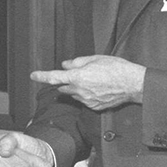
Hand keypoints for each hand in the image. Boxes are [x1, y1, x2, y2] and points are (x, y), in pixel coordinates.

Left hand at [30, 54, 145, 110]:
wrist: (132, 84)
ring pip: (74, 94)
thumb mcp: (95, 59)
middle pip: (63, 87)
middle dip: (65, 82)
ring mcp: (87, 101)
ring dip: (77, 88)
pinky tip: (99, 89)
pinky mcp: (94, 107)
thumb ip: (78, 62)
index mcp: (78, 76)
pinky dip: (87, 95)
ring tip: (93, 80)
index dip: (42, 76)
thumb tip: (66, 65)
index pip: (54, 77)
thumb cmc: (116, 68)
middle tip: (78, 74)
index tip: (34, 75)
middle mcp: (80, 91)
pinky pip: (84, 100)